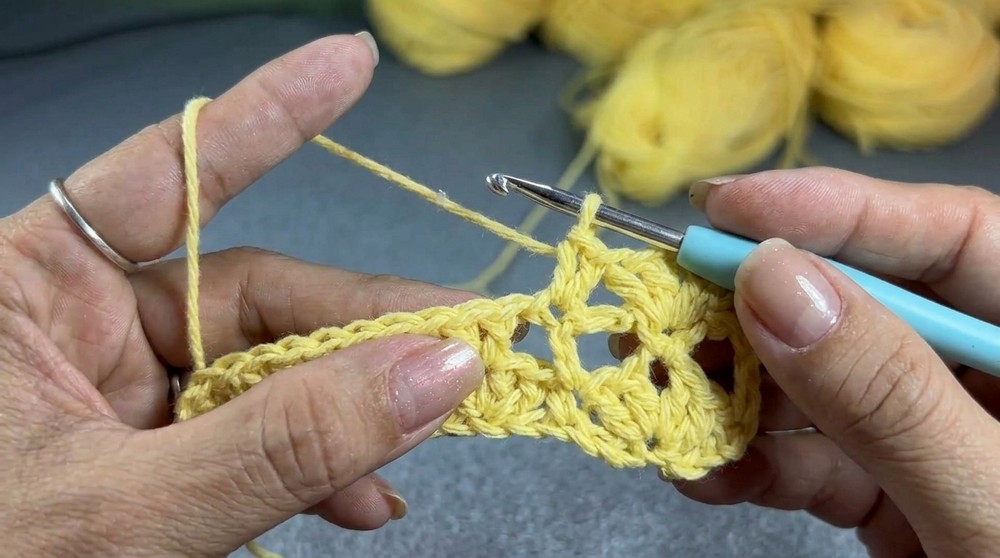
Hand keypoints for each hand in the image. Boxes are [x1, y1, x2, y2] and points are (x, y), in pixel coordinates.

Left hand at [0, 33, 488, 555]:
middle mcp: (81, 328)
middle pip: (251, 295)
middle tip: (462, 345)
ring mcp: (125, 398)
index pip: (165, 180)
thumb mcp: (130, 508)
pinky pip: (257, 441)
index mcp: (28, 293)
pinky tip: (363, 495)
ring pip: (268, 376)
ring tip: (428, 431)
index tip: (350, 64)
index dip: (266, 118)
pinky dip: (317, 467)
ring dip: (353, 410)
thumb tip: (436, 369)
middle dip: (362, 328)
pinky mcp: (157, 460)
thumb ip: (282, 442)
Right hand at [631, 168, 999, 556]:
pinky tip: (704, 469)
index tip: (724, 210)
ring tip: (658, 400)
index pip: (950, 237)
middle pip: (864, 305)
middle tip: (659, 311)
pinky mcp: (898, 493)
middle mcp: (991, 376)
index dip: (832, 210)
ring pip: (822, 386)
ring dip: (733, 396)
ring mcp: (940, 437)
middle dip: (755, 311)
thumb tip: (774, 282)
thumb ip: (893, 397)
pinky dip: (754, 464)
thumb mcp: (993, 506)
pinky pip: (816, 459)